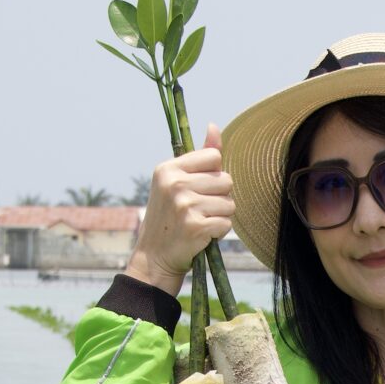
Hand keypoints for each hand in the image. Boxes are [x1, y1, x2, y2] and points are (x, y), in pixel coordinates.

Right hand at [125, 127, 234, 293]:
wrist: (154, 256)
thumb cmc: (170, 217)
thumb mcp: (176, 182)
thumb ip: (199, 156)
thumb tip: (213, 126)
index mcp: (168, 168)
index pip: (214, 157)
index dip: (214, 174)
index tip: (199, 187)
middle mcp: (175, 183)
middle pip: (226, 180)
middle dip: (219, 197)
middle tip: (198, 210)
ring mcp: (184, 204)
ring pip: (230, 203)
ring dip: (220, 216)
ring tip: (200, 222)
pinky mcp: (195, 226)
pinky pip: (227, 223)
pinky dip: (219, 232)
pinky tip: (201, 235)